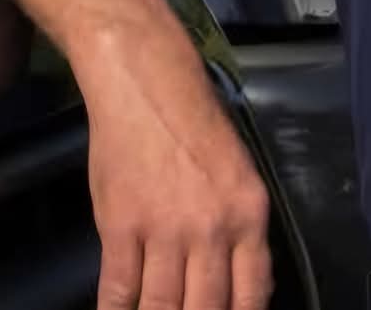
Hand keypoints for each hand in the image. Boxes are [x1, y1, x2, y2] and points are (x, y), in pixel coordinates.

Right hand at [85, 51, 272, 309]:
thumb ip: (241, 233)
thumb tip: (245, 289)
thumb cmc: (195, 123)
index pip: (251, 296)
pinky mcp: (122, 227)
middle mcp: (212, 230)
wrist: (147, 84)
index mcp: (248, 215)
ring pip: (162, 309)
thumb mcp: (238, 176)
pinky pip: (119, 290)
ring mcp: (165, 231)